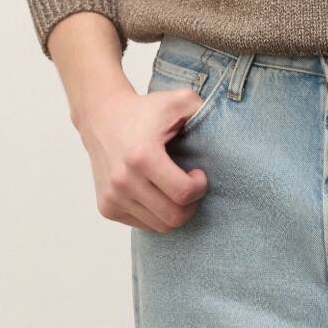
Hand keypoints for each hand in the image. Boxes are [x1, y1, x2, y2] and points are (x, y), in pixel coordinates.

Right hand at [77, 75, 209, 231]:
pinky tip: (156, 192)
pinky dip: (155, 214)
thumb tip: (226, 129)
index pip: (183, 194)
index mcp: (141, 156)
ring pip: (160, 226)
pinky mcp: (107, 207)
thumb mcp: (178, 101)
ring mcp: (112, 196)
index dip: (199, 187)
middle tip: (189, 186)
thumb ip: (203, 110)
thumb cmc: (144, 111)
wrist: (101, 117)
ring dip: (173, 210)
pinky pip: (144, 225)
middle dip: (190, 205)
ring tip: (173, 188)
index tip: (198, 173)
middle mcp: (123, 180)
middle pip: (173, 217)